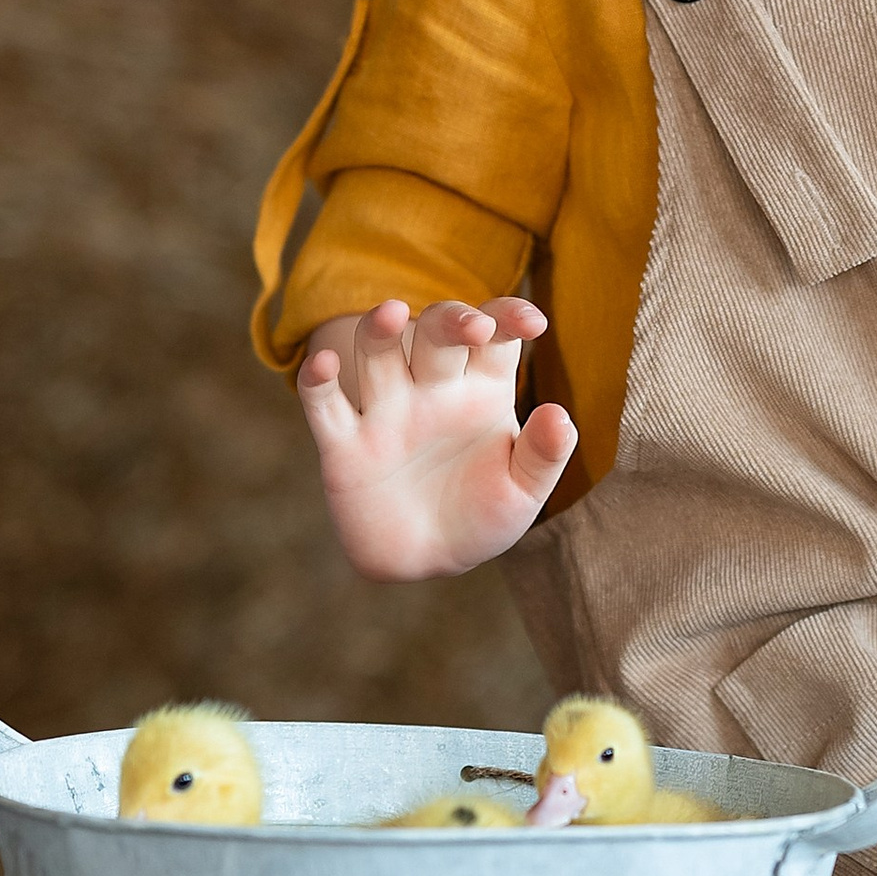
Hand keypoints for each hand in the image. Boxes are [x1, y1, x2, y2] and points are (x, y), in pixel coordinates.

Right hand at [297, 297, 575, 580]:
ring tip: (391, 313)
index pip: (496, 335)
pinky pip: (323, 403)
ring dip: (379, 328)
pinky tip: (324, 364)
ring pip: (376, 351)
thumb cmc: (482, 517)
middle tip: (474, 327)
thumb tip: (560, 415)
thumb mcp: (523, 493)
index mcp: (481, 389)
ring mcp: (385, 412)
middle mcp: (431, 389)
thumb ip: (544, 455)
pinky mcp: (344, 446)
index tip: (532, 322)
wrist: (428, 562)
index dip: (510, 316)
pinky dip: (316, 380)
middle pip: (435, 332)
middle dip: (451, 319)